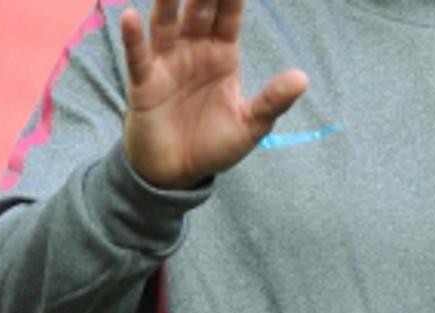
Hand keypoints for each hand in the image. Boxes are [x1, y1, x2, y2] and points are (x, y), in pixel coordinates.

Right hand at [120, 0, 308, 188]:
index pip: (228, 14)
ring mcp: (167, 63)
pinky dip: (133, 38)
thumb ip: (273, 101)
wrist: (178, 174)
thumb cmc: (214, 145)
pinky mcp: (144, 84)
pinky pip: (138, 57)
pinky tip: (131, 16)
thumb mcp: (251, 126)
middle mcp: (193, 51)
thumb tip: (303, 78)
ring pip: (166, 23)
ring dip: (168, 1)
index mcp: (222, 55)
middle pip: (198, 9)